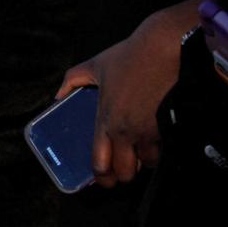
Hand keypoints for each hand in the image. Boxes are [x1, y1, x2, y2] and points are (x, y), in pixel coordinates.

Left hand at [57, 0, 202, 187]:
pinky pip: (164, 149)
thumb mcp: (95, 64)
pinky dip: (159, 149)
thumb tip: (58, 95)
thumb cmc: (129, 56)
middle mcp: (127, 132)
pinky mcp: (170, 127)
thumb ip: (72, 80)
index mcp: (106, 120)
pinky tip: (155, 141)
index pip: (100, 162)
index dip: (101, 177)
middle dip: (123, 174)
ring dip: (143, 161)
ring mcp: (150, 131)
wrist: (164, 48)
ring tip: (140, 152)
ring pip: (147, 164)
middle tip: (122, 167)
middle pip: (125, 173)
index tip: (102, 178)